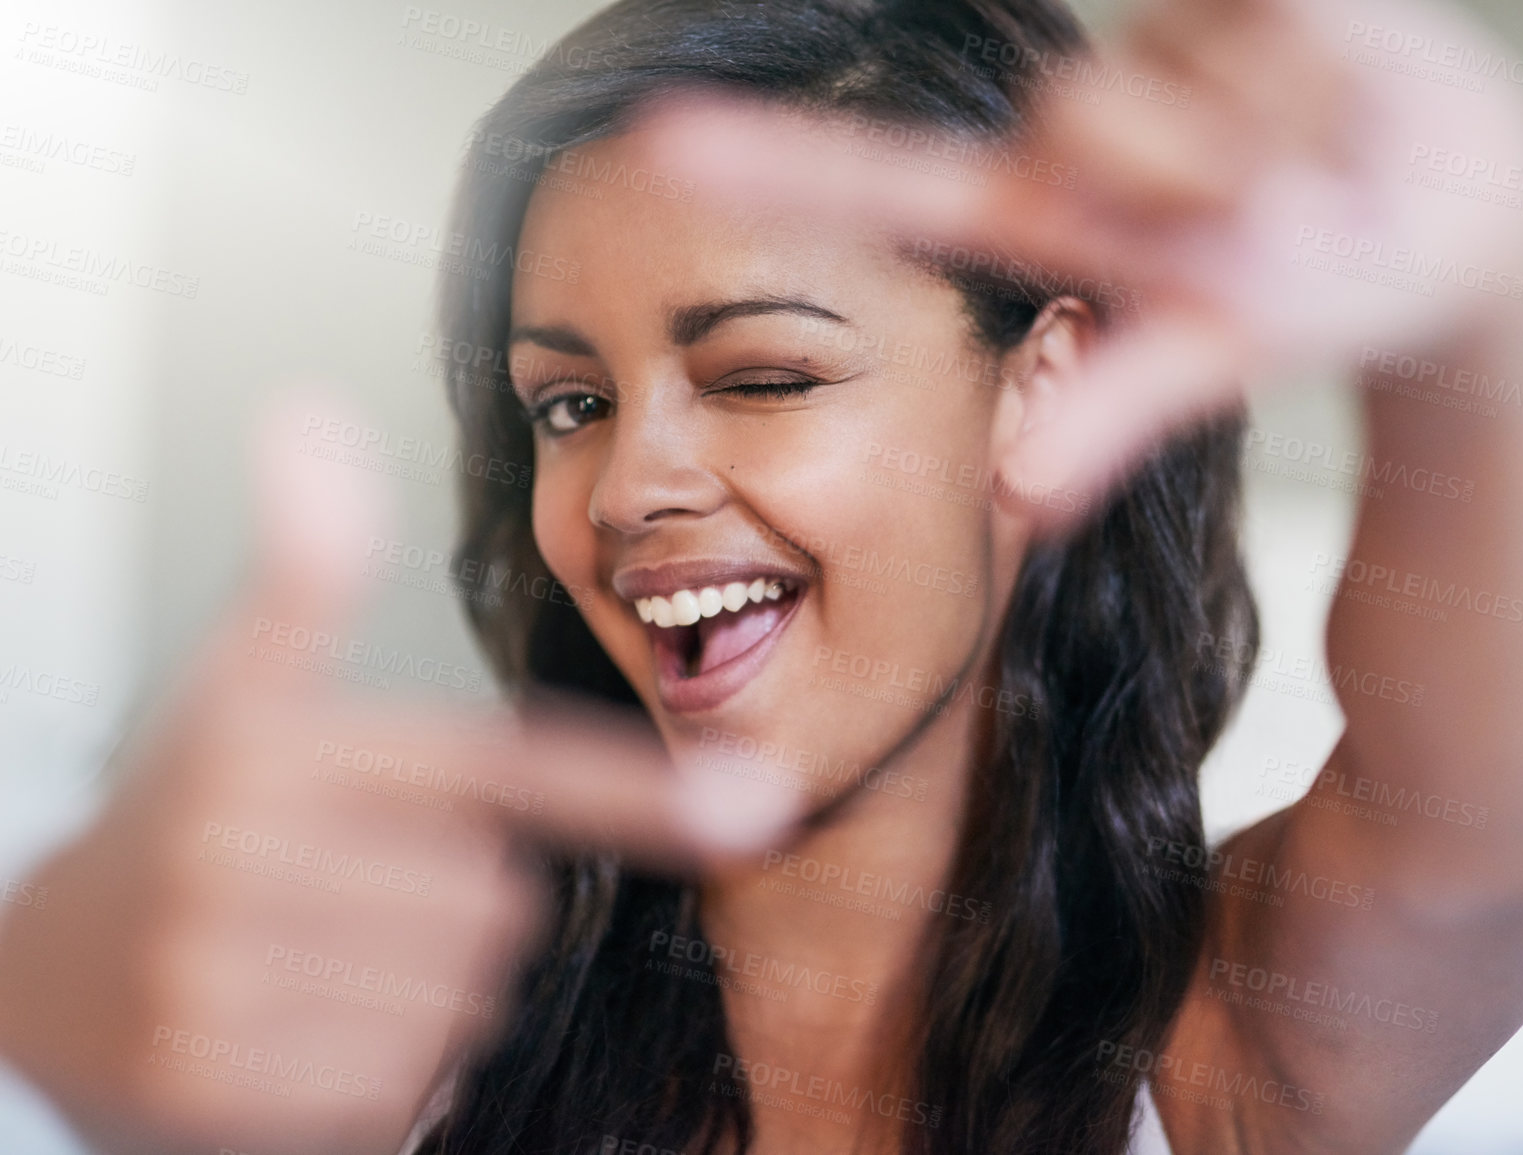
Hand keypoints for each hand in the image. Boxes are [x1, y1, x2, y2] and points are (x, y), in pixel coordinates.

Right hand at [0, 395, 797, 1154]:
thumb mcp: (242, 684)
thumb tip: (312, 419)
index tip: (758, 807)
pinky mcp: (218, 1089)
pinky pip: (402, 1086)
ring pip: (460, 999)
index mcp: (285, 745)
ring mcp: (225, 978)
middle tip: (349, 884)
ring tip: (318, 953)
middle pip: (500, 903)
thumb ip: (308, 568)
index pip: (506, 768)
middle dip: (453, 900)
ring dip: (420, 988)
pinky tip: (296, 1029)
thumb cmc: (187, 815)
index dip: (637, 790)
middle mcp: (250, 855)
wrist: (37, 977)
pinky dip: (378, 1070)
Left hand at [641, 0, 1522, 521]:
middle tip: (1254, 220)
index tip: (656, 145)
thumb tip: (1028, 494)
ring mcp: (1162, 52)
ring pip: (1182, 90)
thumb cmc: (1310, 293)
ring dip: (1270, 156)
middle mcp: (1083, 125)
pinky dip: (1324, 87)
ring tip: (1311, 178)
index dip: (782, 168)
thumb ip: (1109, 413)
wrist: (1450, 214)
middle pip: (1082, 118)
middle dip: (1180, 176)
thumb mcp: (1210, 353)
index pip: (897, 186)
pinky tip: (1340, 105)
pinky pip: (1276, 25)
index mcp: (1046, 210)